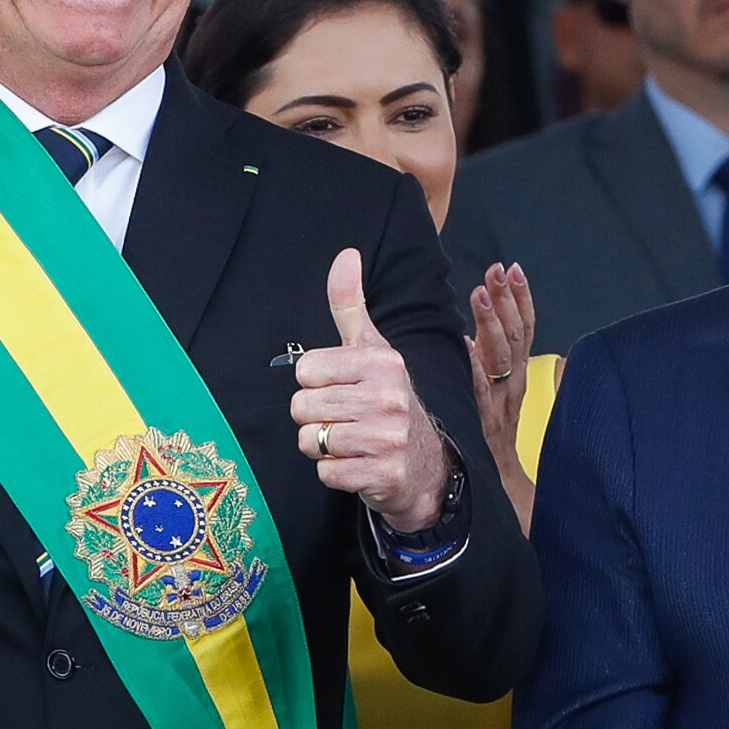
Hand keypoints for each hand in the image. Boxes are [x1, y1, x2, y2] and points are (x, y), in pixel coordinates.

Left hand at [293, 248, 450, 532]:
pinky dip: (334, 473)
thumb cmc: (388, 402)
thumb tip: (346, 255)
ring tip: (351, 442)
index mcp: (382, 362)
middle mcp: (389, 396)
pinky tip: (358, 464)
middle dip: (315, 418)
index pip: (304, 370)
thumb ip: (351, 305)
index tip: (341, 390)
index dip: (314, 384)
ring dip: (323, 447)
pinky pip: (325, 472)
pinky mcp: (384, 474)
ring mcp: (388, 437)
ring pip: (310, 440)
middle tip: (346, 420)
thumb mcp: (373, 351)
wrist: (427, 465)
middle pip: (301, 406)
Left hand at [467, 263, 538, 533]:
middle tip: (498, 270)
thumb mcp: (503, 404)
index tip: (513, 269)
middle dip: (508, 300)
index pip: (525, 330)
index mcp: (519, 379)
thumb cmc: (495, 447)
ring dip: (492, 323)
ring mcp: (502, 406)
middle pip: (517, 337)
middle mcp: (515, 389)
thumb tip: (503, 342)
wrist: (499, 495)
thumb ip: (502, 370)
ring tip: (481, 293)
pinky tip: (466, 344)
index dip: (520, 299)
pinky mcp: (488, 424)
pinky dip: (475, 366)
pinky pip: (482, 391)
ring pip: (503, 358)